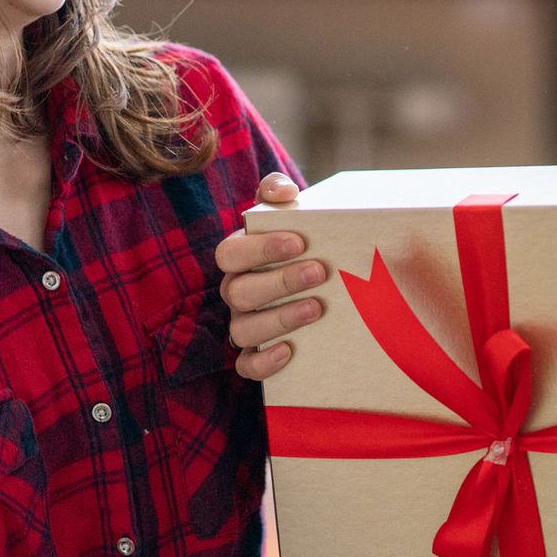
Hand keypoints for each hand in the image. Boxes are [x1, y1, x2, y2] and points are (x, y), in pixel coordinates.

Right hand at [215, 172, 327, 379]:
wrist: (326, 277)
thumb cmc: (304, 241)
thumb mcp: (292, 212)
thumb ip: (279, 192)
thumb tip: (282, 191)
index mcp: (240, 257)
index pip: (230, 253)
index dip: (260, 248)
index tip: (299, 241)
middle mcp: (236, 291)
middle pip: (237, 291)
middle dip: (279, 281)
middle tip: (320, 271)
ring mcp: (244, 323)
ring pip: (242, 329)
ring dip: (279, 319)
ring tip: (317, 308)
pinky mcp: (256, 354)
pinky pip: (246, 366)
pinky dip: (263, 361)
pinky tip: (290, 350)